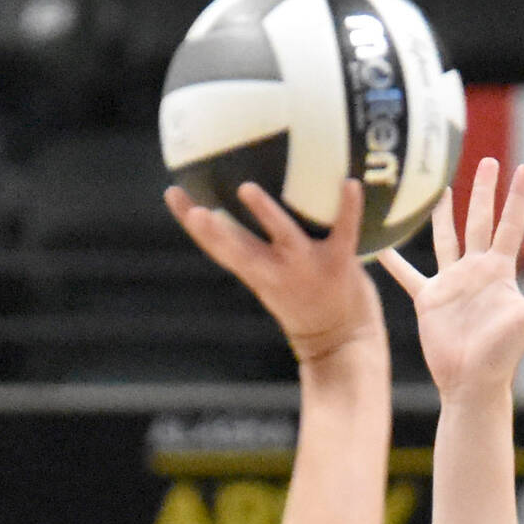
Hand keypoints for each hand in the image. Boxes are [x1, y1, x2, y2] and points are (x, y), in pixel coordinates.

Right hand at [165, 178, 387, 368]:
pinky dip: (348, 207)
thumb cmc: (305, 302)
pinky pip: (344, 230)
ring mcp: (306, 267)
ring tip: (246, 190)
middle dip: (214, 232)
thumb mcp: (272, 278)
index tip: (173, 193)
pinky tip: (350, 182)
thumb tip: (248, 197)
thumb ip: (260, 250)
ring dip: (264, 213)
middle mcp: (275, 270)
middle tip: (196, 211)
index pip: (216, 245)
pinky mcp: (339, 264)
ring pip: (281, 235)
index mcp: (256, 272)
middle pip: (237, 248)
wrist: (341, 341)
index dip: (191, 221)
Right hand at [379, 159, 523, 401]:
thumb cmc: (502, 354)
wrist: (471, 382)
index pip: (510, 224)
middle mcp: (476, 271)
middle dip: (484, 192)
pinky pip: (410, 276)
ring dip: (443, 215)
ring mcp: (452, 283)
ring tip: (440, 189)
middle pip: (479, 221)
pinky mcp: (429, 300)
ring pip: (447, 239)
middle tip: (487, 161)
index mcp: (500, 270)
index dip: (518, 197)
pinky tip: (382, 246)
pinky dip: (395, 262)